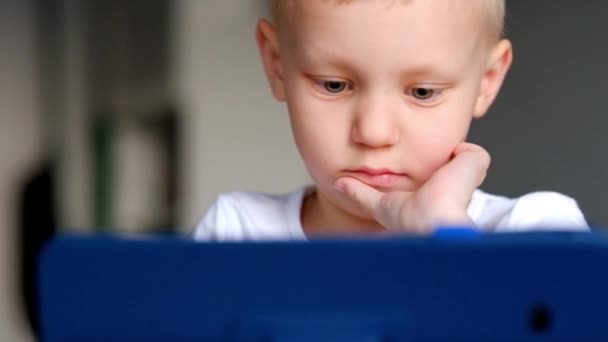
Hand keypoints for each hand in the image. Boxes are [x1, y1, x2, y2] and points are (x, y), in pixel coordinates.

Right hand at [334, 142, 489, 233]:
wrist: (435, 221)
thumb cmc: (454, 196)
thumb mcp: (474, 162)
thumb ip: (470, 152)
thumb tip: (459, 147)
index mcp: (443, 190)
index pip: (437, 178)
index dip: (434, 168)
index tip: (428, 158)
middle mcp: (422, 199)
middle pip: (408, 185)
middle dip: (401, 177)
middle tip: (392, 164)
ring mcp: (402, 206)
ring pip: (384, 193)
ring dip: (373, 183)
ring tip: (360, 171)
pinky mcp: (384, 210)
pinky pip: (365, 197)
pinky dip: (352, 189)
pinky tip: (341, 182)